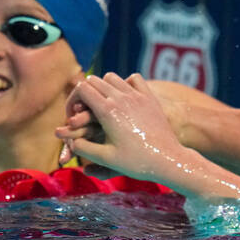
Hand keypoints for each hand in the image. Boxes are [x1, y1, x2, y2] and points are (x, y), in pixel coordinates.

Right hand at [54, 73, 194, 184]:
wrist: (168, 159)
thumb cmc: (136, 162)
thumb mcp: (106, 158)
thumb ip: (84, 148)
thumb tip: (71, 142)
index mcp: (107, 111)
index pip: (81, 89)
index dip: (72, 100)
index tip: (73, 114)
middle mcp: (121, 98)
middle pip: (93, 80)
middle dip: (84, 93)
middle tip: (84, 110)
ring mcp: (137, 95)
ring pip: (112, 77)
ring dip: (103, 87)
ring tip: (102, 105)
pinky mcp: (149, 97)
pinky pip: (134, 78)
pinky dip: (125, 83)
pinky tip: (124, 98)